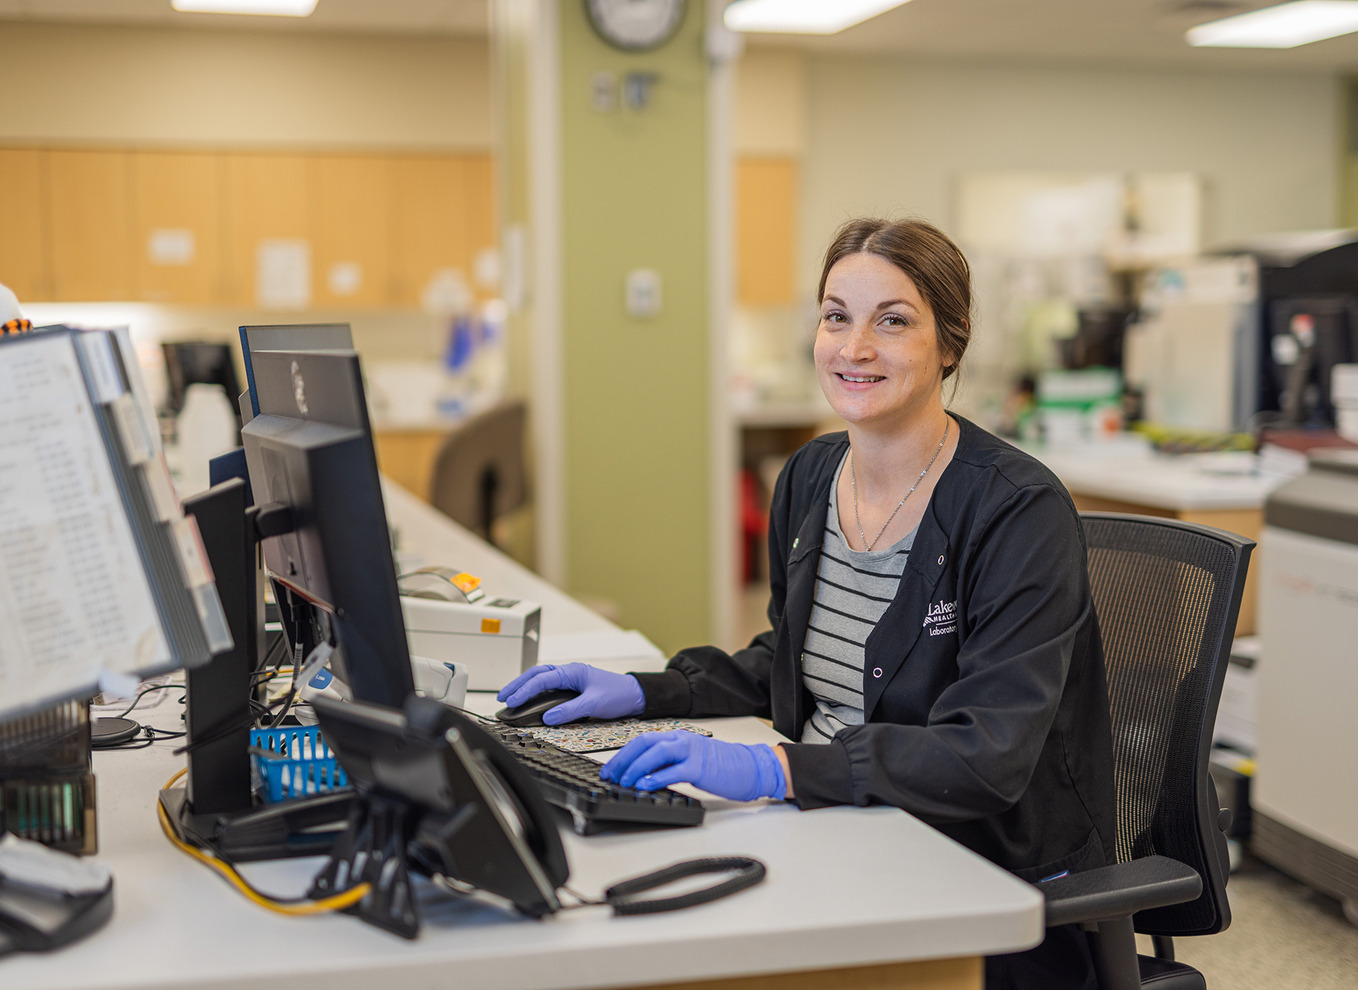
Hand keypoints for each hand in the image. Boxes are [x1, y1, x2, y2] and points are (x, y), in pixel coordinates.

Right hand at [495, 662, 644, 724]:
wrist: (635, 695)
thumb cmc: (619, 694)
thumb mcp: (594, 703)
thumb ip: (570, 710)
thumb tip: (549, 717)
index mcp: (572, 671)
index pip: (541, 679)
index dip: (524, 690)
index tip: (511, 701)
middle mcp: (569, 672)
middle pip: (536, 674)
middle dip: (517, 684)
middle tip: (502, 697)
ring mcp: (571, 678)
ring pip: (541, 677)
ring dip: (524, 685)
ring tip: (509, 696)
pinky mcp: (573, 686)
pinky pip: (548, 684)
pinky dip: (535, 689)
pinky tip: (529, 697)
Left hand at [600, 731, 786, 801]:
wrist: (749, 767)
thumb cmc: (721, 766)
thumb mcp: (689, 760)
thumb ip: (668, 763)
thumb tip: (642, 775)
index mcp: (677, 738)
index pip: (642, 741)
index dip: (623, 755)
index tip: (610, 770)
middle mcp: (681, 741)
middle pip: (643, 744)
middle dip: (623, 761)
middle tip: (610, 776)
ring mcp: (690, 752)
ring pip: (655, 754)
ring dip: (635, 768)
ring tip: (623, 782)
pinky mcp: (699, 767)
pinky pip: (672, 771)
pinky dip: (654, 778)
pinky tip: (643, 786)